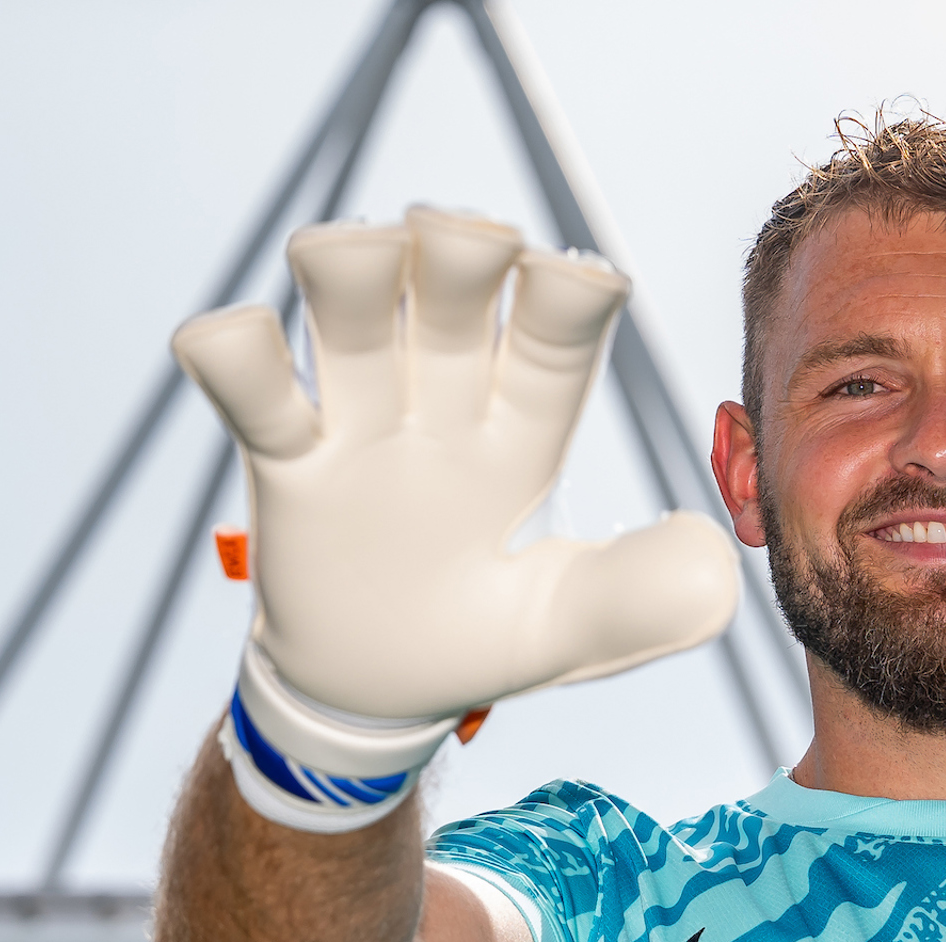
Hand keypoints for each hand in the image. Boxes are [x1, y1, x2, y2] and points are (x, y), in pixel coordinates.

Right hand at [173, 207, 738, 724]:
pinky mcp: (285, 459)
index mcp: (525, 427)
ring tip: (344, 253)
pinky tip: (230, 336)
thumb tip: (715, 562)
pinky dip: (236, 353)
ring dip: (351, 269)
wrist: (373, 695)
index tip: (583, 277)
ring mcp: (359, 419)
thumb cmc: (482, 636)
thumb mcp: (569, 630)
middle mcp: (445, 401)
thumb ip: (637, 599)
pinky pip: (257, 393)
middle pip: (454, 300)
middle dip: (461, 255)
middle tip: (470, 241)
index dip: (568, 303)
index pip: (554, 344)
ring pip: (353, 316)